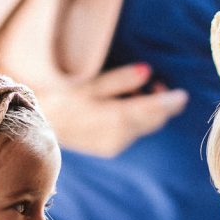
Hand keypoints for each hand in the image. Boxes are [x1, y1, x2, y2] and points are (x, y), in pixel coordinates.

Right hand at [36, 63, 188, 157]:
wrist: (37, 128)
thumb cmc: (60, 100)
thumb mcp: (88, 85)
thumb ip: (119, 80)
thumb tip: (147, 71)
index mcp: (115, 118)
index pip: (154, 110)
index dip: (170, 101)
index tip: (182, 93)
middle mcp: (119, 136)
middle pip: (153, 120)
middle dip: (161, 104)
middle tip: (157, 83)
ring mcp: (115, 145)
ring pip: (144, 126)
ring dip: (147, 110)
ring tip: (136, 91)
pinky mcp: (110, 148)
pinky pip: (132, 131)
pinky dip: (135, 118)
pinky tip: (122, 105)